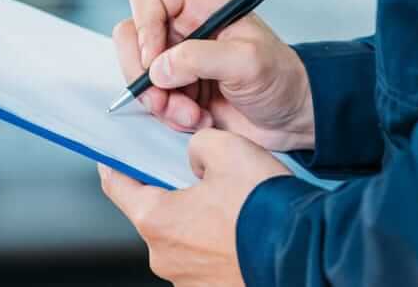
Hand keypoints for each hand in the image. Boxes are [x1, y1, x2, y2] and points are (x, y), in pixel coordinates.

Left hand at [99, 129, 291, 285]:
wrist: (305, 251)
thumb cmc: (264, 207)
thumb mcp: (226, 148)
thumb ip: (198, 145)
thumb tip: (196, 157)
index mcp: (157, 221)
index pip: (117, 187)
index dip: (114, 165)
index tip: (112, 157)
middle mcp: (165, 257)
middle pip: (155, 214)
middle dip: (173, 192)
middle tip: (201, 175)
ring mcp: (190, 280)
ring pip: (184, 238)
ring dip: (199, 220)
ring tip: (233, 205)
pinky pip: (206, 258)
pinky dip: (218, 242)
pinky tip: (242, 228)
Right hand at [113, 0, 314, 151]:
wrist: (293, 118)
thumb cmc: (282, 78)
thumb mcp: (248, 61)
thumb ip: (200, 58)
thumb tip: (158, 68)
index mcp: (201, 9)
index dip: (144, 25)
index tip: (154, 59)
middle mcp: (185, 31)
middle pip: (132, 36)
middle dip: (142, 73)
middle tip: (162, 98)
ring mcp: (179, 63)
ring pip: (140, 74)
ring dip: (159, 101)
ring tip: (192, 115)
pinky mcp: (179, 92)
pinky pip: (153, 101)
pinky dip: (169, 116)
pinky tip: (198, 120)